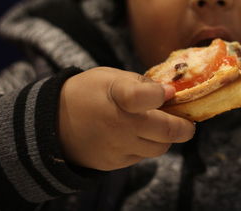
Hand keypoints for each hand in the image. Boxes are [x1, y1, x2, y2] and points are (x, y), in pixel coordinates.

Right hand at [58, 67, 194, 170]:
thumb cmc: (87, 93)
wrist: (53, 124)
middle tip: (188, 122)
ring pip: (159, 148)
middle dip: (185, 127)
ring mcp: (118, 148)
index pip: (146, 97)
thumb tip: (170, 92)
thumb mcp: (110, 76)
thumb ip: (141, 84)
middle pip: (166, 131)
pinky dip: (147, 145)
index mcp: (116, 97)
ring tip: (161, 126)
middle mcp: (119, 126)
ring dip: (166, 138)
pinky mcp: (115, 163)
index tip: (171, 92)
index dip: (163, 94)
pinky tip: (138, 135)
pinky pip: (142, 156)